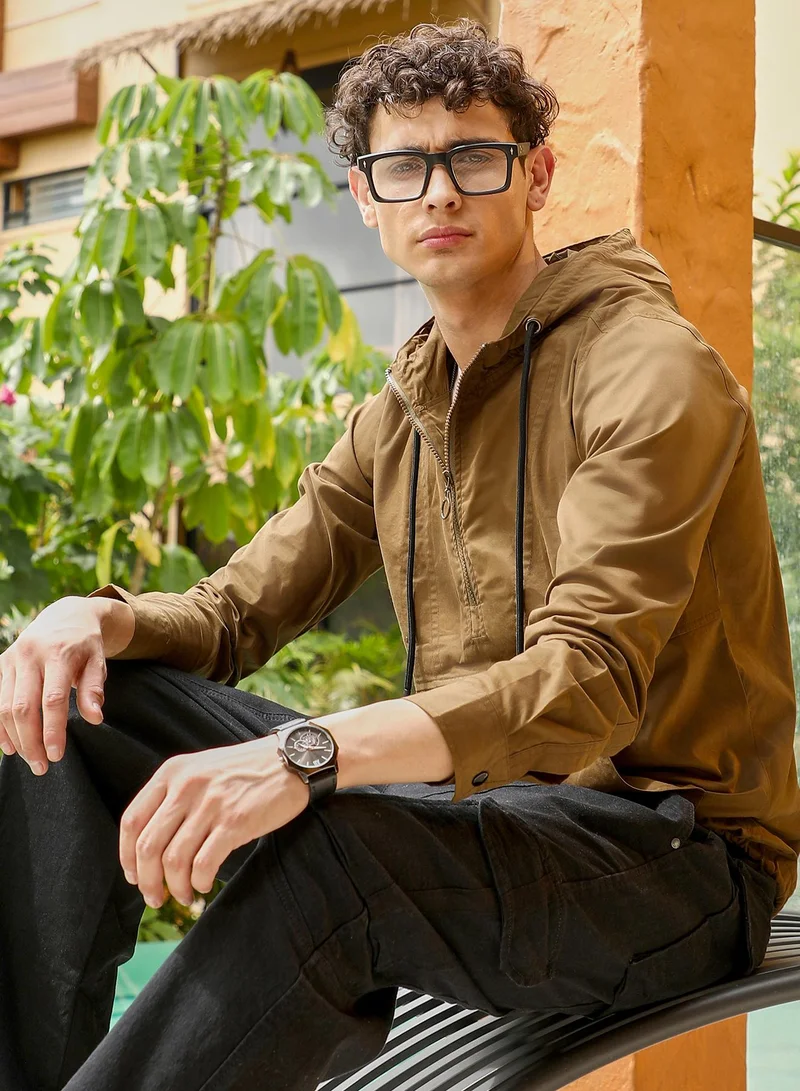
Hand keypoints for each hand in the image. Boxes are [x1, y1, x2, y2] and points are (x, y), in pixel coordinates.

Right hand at [0, 596, 125, 772]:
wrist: (66, 615)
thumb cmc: (86, 644)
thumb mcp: (98, 661)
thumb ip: (94, 689)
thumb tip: (95, 719)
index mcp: (58, 654)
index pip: (52, 699)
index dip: (52, 730)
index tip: (56, 756)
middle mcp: (30, 655)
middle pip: (24, 707)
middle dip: (30, 741)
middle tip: (42, 767)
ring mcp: (11, 658)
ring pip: (5, 706)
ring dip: (15, 737)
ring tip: (29, 759)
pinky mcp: (1, 663)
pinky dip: (0, 725)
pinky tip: (9, 746)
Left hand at [119, 734, 309, 907]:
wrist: (290, 761)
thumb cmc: (246, 770)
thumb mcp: (201, 769)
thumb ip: (174, 797)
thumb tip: (151, 847)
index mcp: (172, 772)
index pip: (131, 821)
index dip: (126, 856)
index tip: (134, 876)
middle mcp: (186, 786)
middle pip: (147, 846)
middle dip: (147, 881)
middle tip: (155, 897)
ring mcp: (211, 804)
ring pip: (173, 860)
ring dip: (175, 887)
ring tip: (185, 895)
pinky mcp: (235, 822)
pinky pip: (204, 864)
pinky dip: (199, 882)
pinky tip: (205, 885)